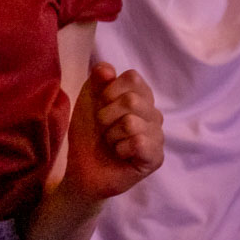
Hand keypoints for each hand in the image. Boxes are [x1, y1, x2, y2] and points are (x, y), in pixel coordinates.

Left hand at [64, 63, 163, 199]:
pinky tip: (121, 155)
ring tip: (112, 143)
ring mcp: (158, 135)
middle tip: (104, 130)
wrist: (82, 169)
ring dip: (111, 135)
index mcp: (141, 96)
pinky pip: (139, 143)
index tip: (101, 106)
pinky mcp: (156, 157)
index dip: (110, 91)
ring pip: (132, 123)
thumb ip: (98, 80)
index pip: (133, 78)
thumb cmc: (89, 135)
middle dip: (106, 116)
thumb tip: (107, 69)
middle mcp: (153, 113)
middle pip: (131, 100)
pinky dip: (121, 149)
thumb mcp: (88, 101)